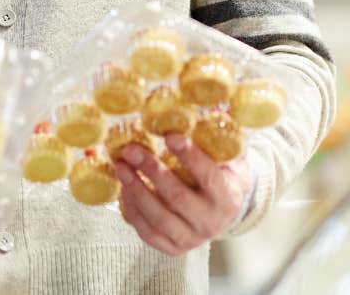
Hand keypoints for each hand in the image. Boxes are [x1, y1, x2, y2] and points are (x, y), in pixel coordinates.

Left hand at [114, 132, 252, 256]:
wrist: (224, 209)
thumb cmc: (222, 173)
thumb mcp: (228, 153)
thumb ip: (218, 133)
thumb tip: (212, 101)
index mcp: (228, 197)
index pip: (209, 176)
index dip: (189, 156)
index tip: (170, 135)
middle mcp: (211, 222)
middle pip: (177, 196)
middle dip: (151, 170)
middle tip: (130, 149)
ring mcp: (192, 238)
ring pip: (159, 217)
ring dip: (136, 190)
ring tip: (121, 167)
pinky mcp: (174, 248)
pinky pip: (149, 233)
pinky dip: (133, 212)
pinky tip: (124, 191)